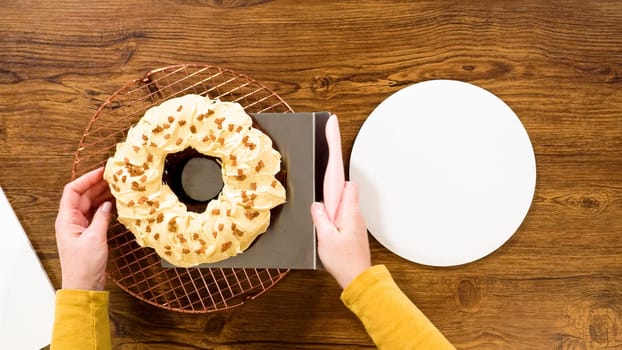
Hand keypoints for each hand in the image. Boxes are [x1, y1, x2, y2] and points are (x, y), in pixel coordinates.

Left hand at [55, 167, 112, 290]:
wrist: (84, 286)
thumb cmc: (84, 265)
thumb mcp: (95, 238)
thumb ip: (102, 217)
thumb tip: (108, 204)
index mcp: (66, 219)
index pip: (72, 190)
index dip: (87, 179)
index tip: (102, 171)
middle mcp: (71, 220)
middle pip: (83, 195)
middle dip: (97, 185)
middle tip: (114, 177)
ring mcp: (80, 227)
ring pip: (91, 204)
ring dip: (103, 195)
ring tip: (118, 187)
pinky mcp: (88, 234)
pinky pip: (96, 214)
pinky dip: (105, 208)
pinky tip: (116, 204)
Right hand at [311, 181, 370, 288]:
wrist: (357, 278)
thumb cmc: (344, 261)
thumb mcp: (325, 237)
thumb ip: (320, 217)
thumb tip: (317, 205)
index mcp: (351, 213)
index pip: (350, 186)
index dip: (339, 178)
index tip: (331, 172)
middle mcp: (357, 217)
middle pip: (346, 196)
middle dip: (333, 198)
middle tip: (322, 207)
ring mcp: (358, 226)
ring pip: (345, 209)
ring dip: (334, 212)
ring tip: (325, 224)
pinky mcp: (355, 234)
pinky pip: (346, 220)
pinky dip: (337, 221)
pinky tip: (330, 232)